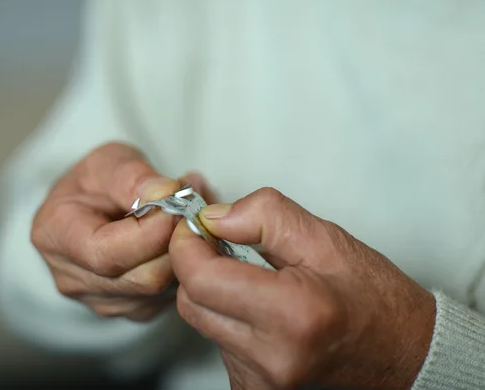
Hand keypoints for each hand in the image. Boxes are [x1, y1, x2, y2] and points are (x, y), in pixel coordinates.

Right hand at [31, 142, 214, 321]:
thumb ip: (134, 176)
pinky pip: (169, 297)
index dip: (151, 232)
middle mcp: (73, 279)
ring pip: (162, 291)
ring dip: (186, 252)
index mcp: (56, 236)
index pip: (106, 253)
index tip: (179, 203)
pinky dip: (184, 265)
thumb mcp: (109, 162)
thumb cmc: (97, 181)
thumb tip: (167, 194)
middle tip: (193, 206)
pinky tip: (181, 237)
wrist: (95, 205)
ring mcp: (102, 301)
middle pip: (141, 279)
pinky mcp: (131, 310)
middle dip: (176, 241)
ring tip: (188, 213)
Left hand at [169, 187, 434, 388]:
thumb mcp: (325, 239)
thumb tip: (214, 217)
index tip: (195, 227)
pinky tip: (257, 307)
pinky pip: (217, 342)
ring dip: (213, 292)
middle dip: (196, 265)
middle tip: (221, 243)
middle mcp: (271, 358)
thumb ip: (265, 216)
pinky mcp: (253, 389)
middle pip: (191, 302)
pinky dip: (226, 316)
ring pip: (202, 321)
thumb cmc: (373, 299)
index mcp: (291, 315)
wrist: (402, 353)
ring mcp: (260, 381)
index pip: (201, 280)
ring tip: (253, 278)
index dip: (187, 245)